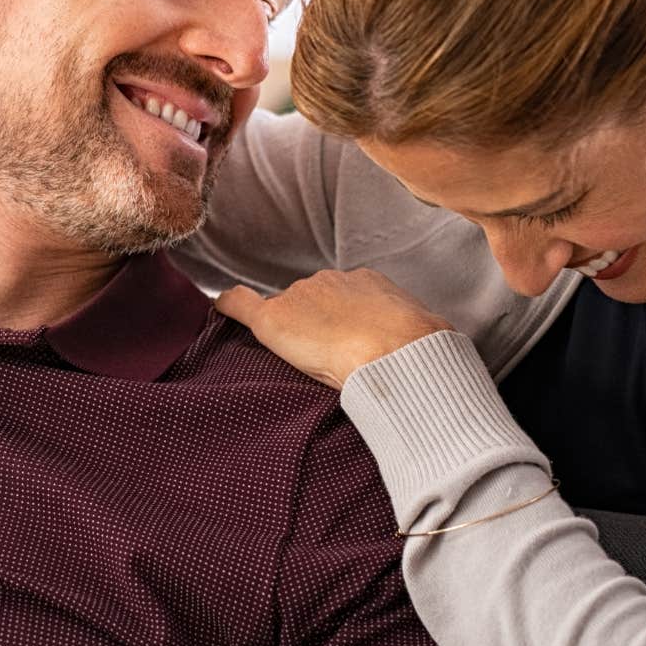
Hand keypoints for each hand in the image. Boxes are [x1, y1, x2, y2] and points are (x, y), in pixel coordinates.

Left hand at [215, 269, 454, 388]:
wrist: (396, 351)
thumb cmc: (418, 351)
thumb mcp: (425, 335)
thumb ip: (411, 336)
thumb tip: (428, 354)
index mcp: (367, 282)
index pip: (343, 299)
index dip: (342, 323)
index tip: (347, 344)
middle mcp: (330, 280)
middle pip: (311, 303)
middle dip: (315, 327)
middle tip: (329, 361)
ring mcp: (301, 296)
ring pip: (287, 313)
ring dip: (292, 334)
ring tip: (305, 364)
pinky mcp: (274, 318)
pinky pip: (242, 303)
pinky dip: (228, 305)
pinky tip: (218, 309)